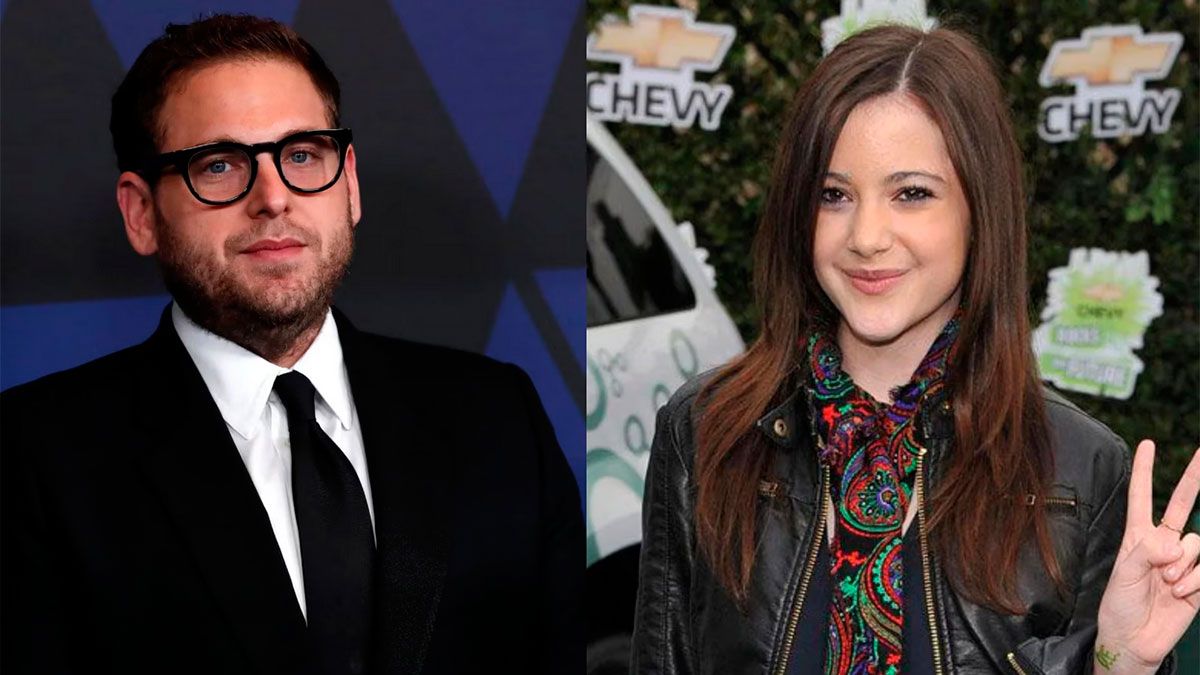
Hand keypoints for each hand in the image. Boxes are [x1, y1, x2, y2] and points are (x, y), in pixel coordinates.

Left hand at [1095, 440, 1199, 673]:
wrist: (1133, 640)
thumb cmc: (1119, 606)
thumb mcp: (1123, 575)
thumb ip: (1146, 553)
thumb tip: (1174, 542)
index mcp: (1137, 536)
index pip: (1141, 496)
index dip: (1144, 471)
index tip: (1147, 444)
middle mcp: (1162, 543)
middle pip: (1181, 504)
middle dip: (1193, 478)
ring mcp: (1182, 561)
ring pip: (1195, 543)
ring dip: (1182, 565)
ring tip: (1166, 584)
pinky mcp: (1199, 581)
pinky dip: (1194, 581)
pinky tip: (1180, 594)